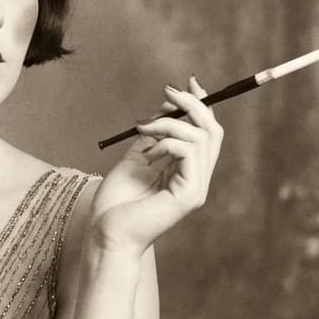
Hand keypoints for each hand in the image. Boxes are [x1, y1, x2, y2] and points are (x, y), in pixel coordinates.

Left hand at [89, 76, 222, 253]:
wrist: (106, 234)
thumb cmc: (116, 204)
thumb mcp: (134, 159)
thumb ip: (152, 137)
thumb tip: (165, 108)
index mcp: (186, 171)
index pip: (206, 132)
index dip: (201, 104)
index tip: (186, 83)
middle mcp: (196, 179)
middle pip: (212, 131)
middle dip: (192, 104)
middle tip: (167, 93)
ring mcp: (196, 188)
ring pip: (202, 137)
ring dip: (170, 124)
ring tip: (143, 129)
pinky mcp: (189, 195)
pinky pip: (189, 152)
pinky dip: (168, 142)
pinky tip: (149, 153)